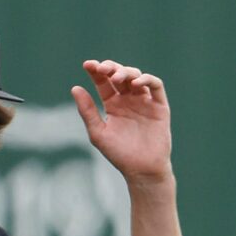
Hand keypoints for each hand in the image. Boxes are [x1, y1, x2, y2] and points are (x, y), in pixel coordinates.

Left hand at [74, 60, 172, 183]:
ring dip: (126, 72)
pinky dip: (147, 79)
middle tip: (102, 69)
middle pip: (120, 75)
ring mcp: (145, 102)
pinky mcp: (160, 107)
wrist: (142, 170)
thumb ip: (87, 111)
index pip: (103, 81)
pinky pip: (156, 86)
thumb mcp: (98, 133)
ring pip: (137, 76)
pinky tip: (135, 83)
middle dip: (110, 67)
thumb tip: (75, 88)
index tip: (88, 65)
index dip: (96, 70)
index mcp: (113, 104)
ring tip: (117, 78)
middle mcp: (128, 100)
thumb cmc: (119, 155)